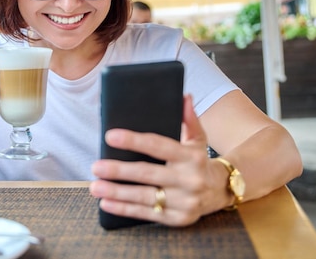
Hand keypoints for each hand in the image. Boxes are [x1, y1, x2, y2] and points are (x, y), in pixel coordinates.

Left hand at [89, 95, 214, 226]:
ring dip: (117, 193)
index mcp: (192, 157)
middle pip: (148, 174)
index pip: (158, 146)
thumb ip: (189, 118)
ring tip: (95, 186)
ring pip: (145, 197)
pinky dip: (124, 209)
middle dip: (119, 171)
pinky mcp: (178, 219)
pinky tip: (106, 203)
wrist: (220, 191)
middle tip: (95, 166)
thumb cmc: (199, 160)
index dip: (134, 141)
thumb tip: (183, 96)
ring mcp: (184, 202)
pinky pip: (147, 214)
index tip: (110, 136)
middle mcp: (190, 180)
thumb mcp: (198, 138)